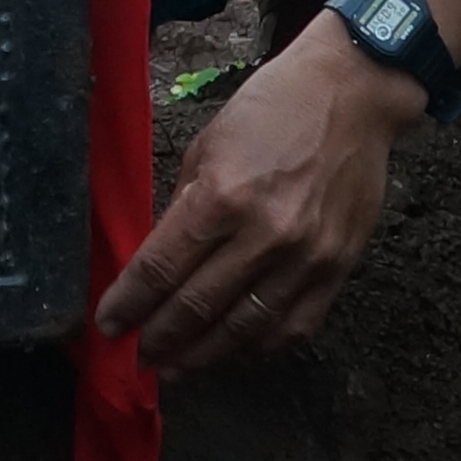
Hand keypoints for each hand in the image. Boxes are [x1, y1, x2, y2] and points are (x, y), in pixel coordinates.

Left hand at [95, 29, 411, 376]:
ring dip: (203, 355)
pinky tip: (235, 350)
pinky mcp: (338, 268)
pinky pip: (294, 326)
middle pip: (197, 307)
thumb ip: (183, 207)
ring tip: (176, 367)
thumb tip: (158, 262)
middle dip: (158, 338)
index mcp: (222, 197)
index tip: (109, 325)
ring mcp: (305, 257)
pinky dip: (260, 347)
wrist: (352, 93)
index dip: (129, 303)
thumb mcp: (207, 146)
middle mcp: (264, 235)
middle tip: (137, 357)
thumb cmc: (271, 108)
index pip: (161, 269)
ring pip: (244, 329)